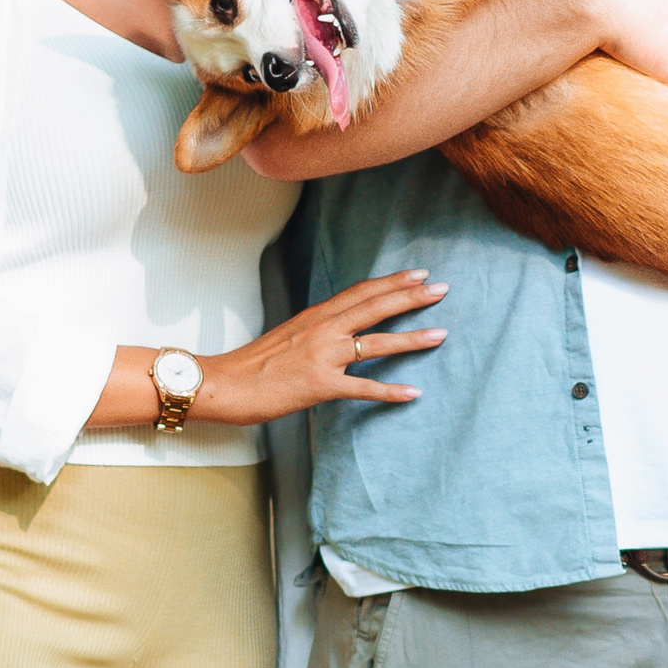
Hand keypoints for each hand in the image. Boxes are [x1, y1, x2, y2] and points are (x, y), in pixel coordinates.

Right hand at [193, 270, 446, 420]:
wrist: (225, 384)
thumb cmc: (254, 364)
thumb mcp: (288, 335)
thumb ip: (317, 330)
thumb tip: (339, 330)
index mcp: (315, 317)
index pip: (360, 292)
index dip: (391, 282)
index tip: (418, 274)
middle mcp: (322, 330)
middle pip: (374, 307)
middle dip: (411, 297)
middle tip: (442, 289)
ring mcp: (323, 356)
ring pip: (375, 343)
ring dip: (411, 339)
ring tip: (440, 334)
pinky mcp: (320, 385)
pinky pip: (362, 388)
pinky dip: (390, 391)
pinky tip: (413, 393)